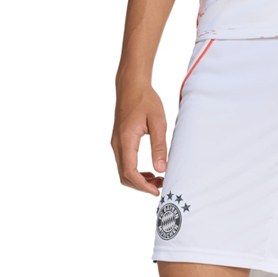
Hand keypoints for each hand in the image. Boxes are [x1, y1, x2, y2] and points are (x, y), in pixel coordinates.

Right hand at [111, 79, 167, 195]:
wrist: (131, 85)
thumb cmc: (145, 100)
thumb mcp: (158, 122)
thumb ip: (159, 146)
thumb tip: (161, 169)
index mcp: (125, 140)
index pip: (130, 171)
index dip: (142, 186)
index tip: (157, 191)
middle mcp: (117, 144)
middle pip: (124, 176)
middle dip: (141, 185)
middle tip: (161, 186)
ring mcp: (116, 143)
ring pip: (123, 171)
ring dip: (139, 180)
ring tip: (158, 179)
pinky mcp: (118, 142)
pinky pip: (124, 163)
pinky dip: (135, 172)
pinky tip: (150, 171)